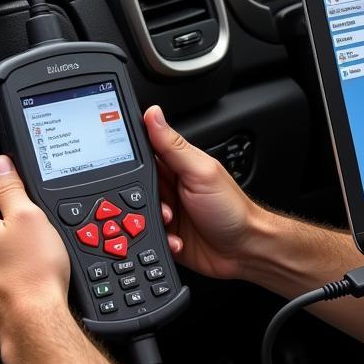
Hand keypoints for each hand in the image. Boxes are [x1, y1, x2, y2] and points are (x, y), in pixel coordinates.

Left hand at [0, 156, 70, 347]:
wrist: (32, 324)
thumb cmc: (33, 275)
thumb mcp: (30, 217)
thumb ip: (11, 187)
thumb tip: (0, 165)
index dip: (8, 192)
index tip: (24, 206)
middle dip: (4, 226)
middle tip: (31, 239)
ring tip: (26, 264)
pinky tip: (17, 283)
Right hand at [143, 105, 265, 280]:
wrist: (245, 249)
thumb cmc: (232, 208)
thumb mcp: (201, 172)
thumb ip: (173, 146)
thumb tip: (153, 114)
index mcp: (177, 165)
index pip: (144, 152)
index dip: (128, 157)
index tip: (119, 165)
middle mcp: (170, 186)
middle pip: (133, 186)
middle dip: (136, 198)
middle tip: (157, 202)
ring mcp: (168, 211)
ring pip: (136, 214)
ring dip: (148, 221)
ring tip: (169, 221)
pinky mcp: (167, 234)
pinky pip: (147, 236)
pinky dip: (158, 239)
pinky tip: (175, 238)